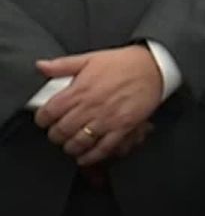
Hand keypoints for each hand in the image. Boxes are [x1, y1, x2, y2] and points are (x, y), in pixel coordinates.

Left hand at [34, 45, 163, 164]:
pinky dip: (92, 156)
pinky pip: (104, 148)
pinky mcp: (123, 128)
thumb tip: (41, 66)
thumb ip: (62, 65)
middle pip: (62, 130)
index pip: (49, 112)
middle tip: (57, 135)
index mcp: (80, 90)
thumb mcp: (89, 58)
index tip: (43, 121)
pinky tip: (85, 157)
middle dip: (55, 136)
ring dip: (71, 147)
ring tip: (69, 146)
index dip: (42, 119)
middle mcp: (91, 107)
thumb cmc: (122, 63)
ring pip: (80, 142)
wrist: (152, 68)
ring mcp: (107, 119)